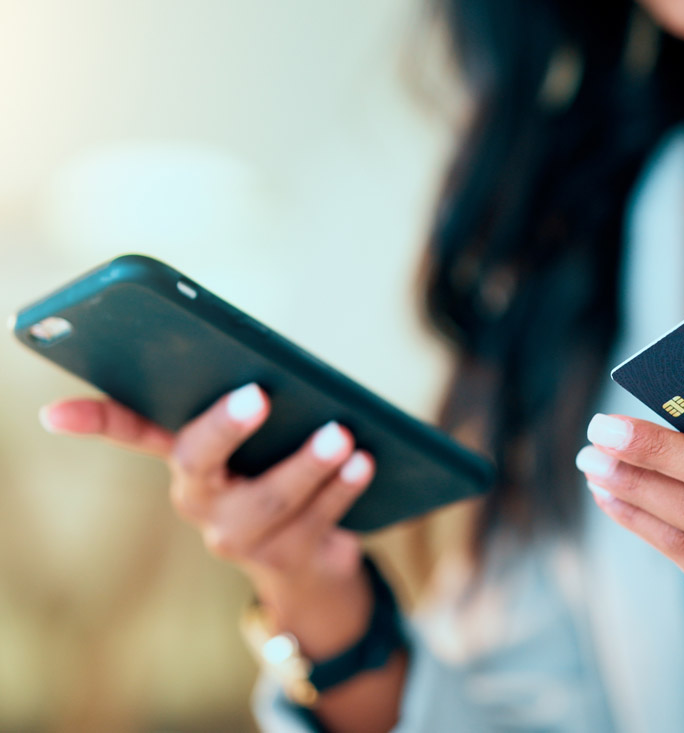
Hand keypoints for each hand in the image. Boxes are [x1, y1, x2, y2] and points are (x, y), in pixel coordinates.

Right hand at [39, 384, 375, 658]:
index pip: (132, 431)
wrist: (311, 565)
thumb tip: (284, 373)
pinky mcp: (282, 559)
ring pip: (269, 500)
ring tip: (341, 433)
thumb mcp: (268, 441)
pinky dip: (342, 489)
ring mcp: (237, 536)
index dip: (95, 420)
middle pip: (197, 463)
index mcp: (189, 459)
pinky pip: (314, 523)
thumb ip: (264, 410)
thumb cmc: (283, 476)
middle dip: (225, 429)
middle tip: (258, 395)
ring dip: (307, 464)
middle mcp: (200, 499)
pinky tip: (363, 464)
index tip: (56, 413)